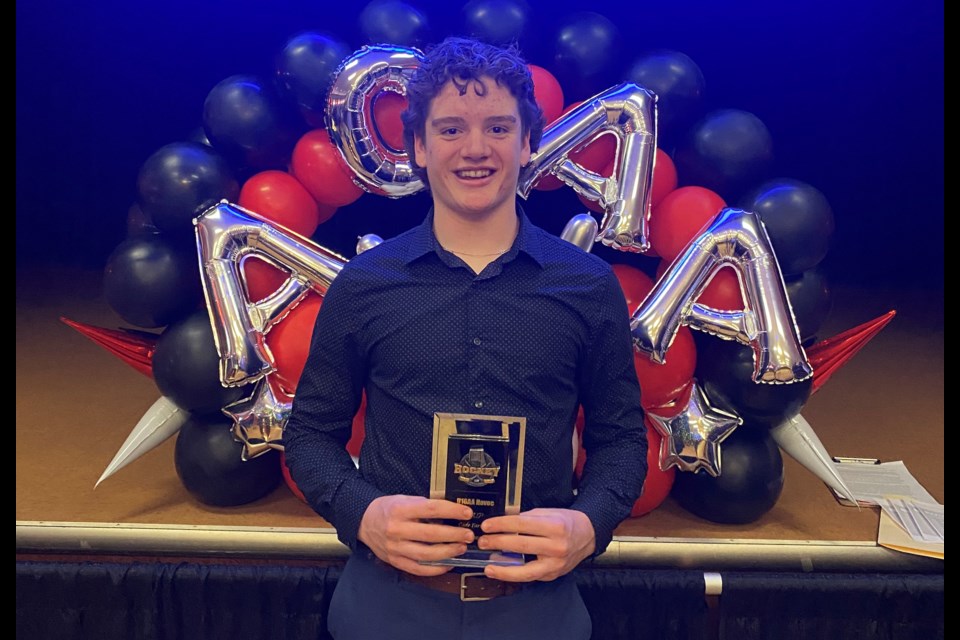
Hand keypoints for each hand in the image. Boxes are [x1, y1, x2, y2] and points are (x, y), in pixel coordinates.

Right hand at [358, 495, 474, 575]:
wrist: (364, 521)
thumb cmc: (388, 508)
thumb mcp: (405, 499)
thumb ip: (425, 506)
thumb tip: (452, 511)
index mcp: (401, 510)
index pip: (432, 509)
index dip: (452, 511)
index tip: (466, 513)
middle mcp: (397, 529)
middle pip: (431, 534)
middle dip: (454, 535)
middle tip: (469, 535)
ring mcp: (395, 548)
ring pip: (426, 554)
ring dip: (448, 552)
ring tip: (461, 548)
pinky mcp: (395, 561)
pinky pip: (418, 568)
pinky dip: (435, 569)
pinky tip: (448, 563)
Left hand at [476, 508, 595, 581]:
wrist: (587, 535)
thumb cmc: (565, 522)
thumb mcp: (548, 513)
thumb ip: (526, 518)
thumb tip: (502, 523)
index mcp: (555, 526)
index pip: (521, 524)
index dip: (501, 525)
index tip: (486, 525)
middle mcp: (557, 546)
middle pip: (521, 545)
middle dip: (497, 543)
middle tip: (482, 541)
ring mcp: (555, 563)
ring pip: (525, 570)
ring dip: (503, 569)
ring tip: (488, 566)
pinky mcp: (553, 574)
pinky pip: (530, 577)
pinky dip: (514, 575)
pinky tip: (502, 571)